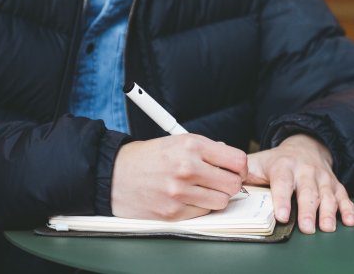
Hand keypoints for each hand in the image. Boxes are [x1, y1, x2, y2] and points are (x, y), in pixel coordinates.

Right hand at [110, 134, 247, 220]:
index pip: (237, 160)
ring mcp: (180, 192)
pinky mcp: (173, 212)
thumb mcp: (177, 141)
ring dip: (215, 197)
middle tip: (220, 181)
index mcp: (191, 145)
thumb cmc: (146, 157)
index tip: (235, 170)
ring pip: (221, 201)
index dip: (240, 167)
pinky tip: (187, 198)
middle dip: (230, 183)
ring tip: (201, 189)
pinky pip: (203, 213)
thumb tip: (231, 158)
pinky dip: (199, 207)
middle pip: (233, 184)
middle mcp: (187, 168)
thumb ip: (206, 149)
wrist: (114, 174)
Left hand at [246, 134, 353, 234]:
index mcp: (284, 166)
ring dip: (328, 211)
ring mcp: (322, 177)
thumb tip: (225, 178)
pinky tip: (349, 220)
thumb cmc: (277, 161)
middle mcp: (305, 171)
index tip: (282, 215)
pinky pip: (344, 195)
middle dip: (308, 209)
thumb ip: (241, 171)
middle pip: (308, 191)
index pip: (282, 182)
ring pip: (327, 194)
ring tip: (327, 227)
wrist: (305, 145)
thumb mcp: (257, 161)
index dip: (282, 199)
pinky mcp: (335, 184)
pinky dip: (348, 208)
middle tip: (307, 227)